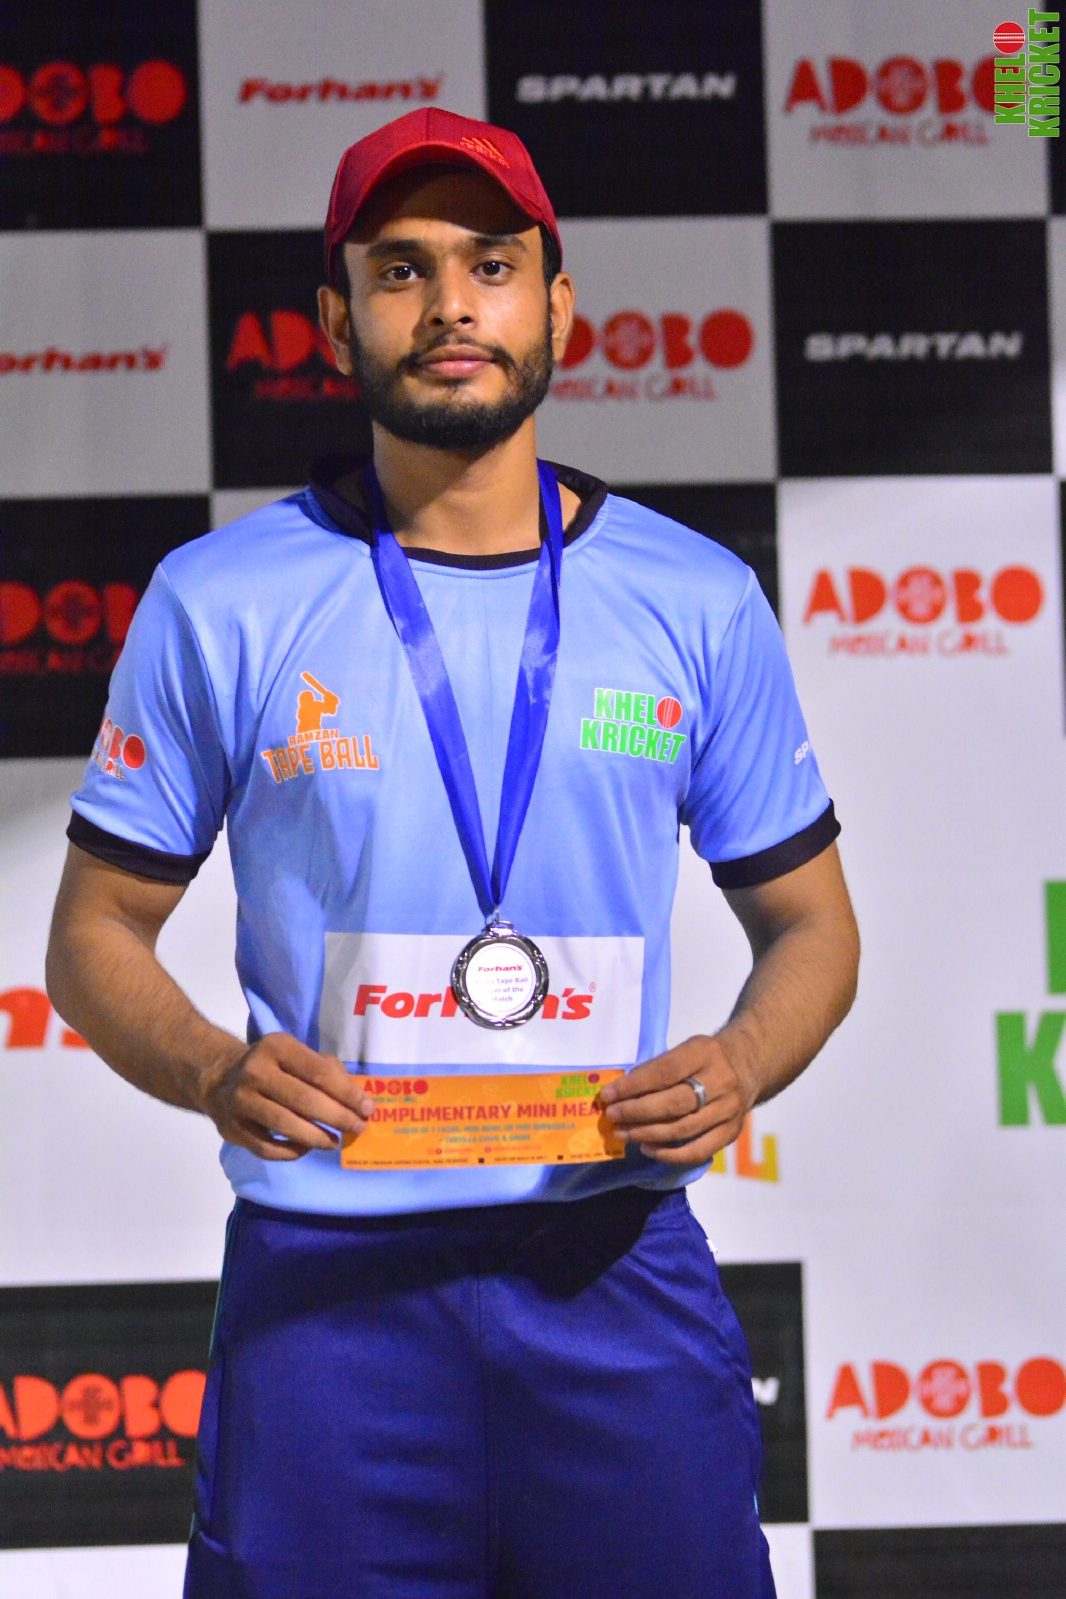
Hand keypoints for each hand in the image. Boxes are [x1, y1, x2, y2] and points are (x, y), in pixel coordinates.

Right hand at [199, 1033, 373, 1160]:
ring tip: (335, 1142)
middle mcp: (256, 1071)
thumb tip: (357, 1099)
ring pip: (285, 1125)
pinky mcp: (232, 1128)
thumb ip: (328, 1071)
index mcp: (277, 1047)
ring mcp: (241, 1101)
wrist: (219, 1079)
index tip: (367, 1108)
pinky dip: (291, 1152)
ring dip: (316, 1137)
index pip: (318, 1073)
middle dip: (337, 1117)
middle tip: (357, 1128)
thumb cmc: (272, 1067)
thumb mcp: (296, 1055)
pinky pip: (267, 1148)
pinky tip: (306, 1148)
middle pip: (304, 1100)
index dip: (347, 1094)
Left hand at [596, 1034, 757, 1165]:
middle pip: (674, 1103)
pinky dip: (671, 1154)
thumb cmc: (705, 1058)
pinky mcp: (731, 1132)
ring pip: (683, 1128)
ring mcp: (729, 1110)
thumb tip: (620, 1092)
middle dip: (637, 1112)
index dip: (633, 1086)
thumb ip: (657, 1068)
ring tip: (624, 1133)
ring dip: (647, 1134)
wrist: (748, 1065)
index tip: (608, 1095)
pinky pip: (698, 1151)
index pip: (665, 1072)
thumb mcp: (685, 1049)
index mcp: (705, 1053)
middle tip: (613, 1116)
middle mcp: (721, 1082)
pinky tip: (649, 1149)